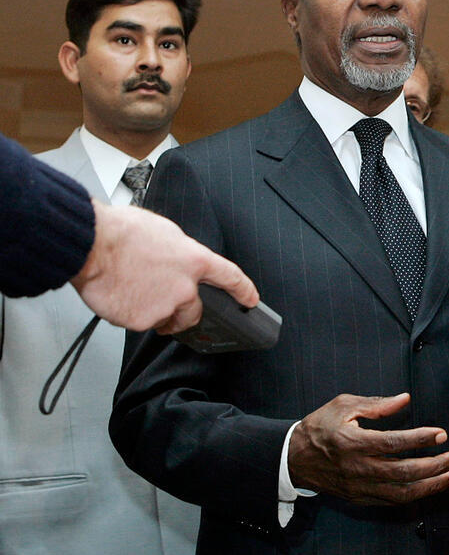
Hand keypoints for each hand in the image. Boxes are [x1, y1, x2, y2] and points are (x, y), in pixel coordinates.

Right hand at [71, 201, 257, 332]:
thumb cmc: (121, 232)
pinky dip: (130, 314)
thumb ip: (179, 253)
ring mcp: (164, 307)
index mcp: (194, 260)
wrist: (92, 245)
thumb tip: (177, 261)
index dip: (243, 291)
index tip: (250, 300)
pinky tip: (120, 295)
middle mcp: (184, 287)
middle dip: (182, 310)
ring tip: (132, 288)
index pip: (230, 278)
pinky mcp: (141, 321)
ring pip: (164, 318)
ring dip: (153, 311)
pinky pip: (138, 323)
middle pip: (194, 311)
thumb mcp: (164, 231)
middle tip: (161, 299)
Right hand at [288, 393, 448, 504]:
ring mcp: (359, 487)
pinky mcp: (359, 499)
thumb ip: (376, 404)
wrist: (293, 459)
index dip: (421, 439)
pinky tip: (431, 487)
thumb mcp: (343, 405)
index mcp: (353, 443)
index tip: (442, 434)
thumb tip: (405, 399)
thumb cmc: (320, 426)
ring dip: (431, 486)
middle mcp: (358, 469)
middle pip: (403, 472)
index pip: (394, 443)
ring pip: (401, 493)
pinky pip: (391, 502)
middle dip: (434, 466)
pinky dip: (414, 496)